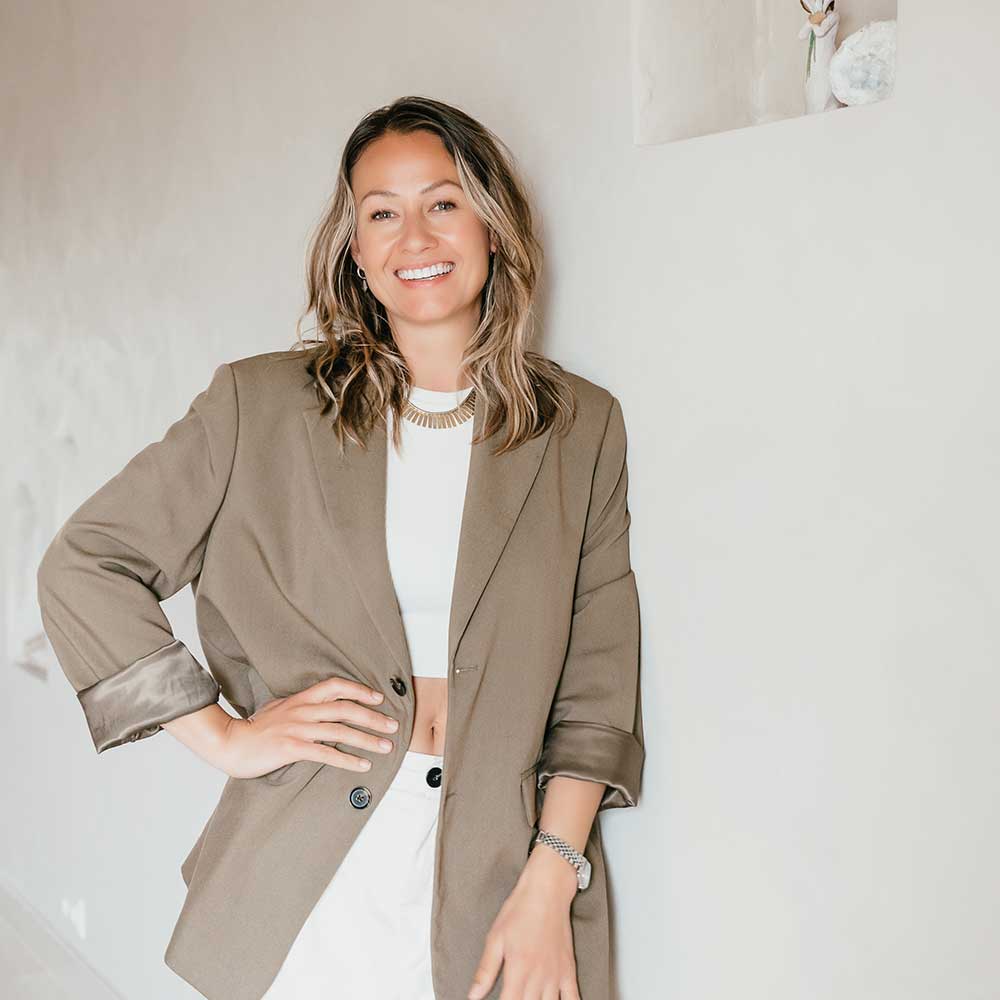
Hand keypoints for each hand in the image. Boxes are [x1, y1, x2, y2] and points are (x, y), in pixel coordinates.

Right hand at [220, 676, 398, 778]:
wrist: (230, 743)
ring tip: (385, 746)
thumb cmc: (255, 728)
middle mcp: (303, 710)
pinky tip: (362, 765)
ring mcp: (298, 729)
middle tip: (393, 725)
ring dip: (367, 739)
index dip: (360, 690)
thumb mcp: (279, 707)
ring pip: (340, 731)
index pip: (336, 686)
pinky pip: (326, 754)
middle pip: (345, 709)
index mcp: (301, 699)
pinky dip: (348, 760)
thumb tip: (318, 706)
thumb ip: (301, 706)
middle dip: (373, 717)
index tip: (378, 699)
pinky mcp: (292, 748)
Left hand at [466, 854, 579, 998]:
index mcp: (518, 970)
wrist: (547, 891)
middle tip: (515, 997)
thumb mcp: (495, 938)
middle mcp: (538, 977)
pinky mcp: (569, 970)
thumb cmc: (520, 911)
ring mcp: (556, 975)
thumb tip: (472, 996)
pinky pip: (574, 999)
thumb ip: (485, 971)